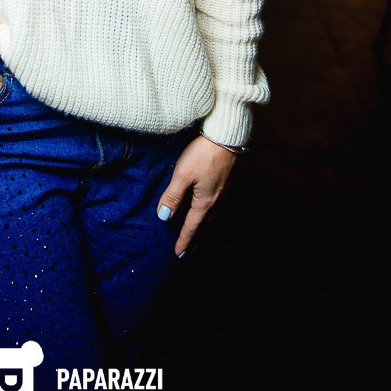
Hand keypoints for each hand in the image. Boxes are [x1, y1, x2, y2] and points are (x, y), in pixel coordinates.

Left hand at [157, 134, 238, 255]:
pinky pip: (215, 207)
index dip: (184, 240)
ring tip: (197, 236)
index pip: (192, 226)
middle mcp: (216, 201)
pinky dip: (208, 216)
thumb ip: (173, 196)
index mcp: (205, 202)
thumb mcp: (183, 174)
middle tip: (188, 252)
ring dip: (202, 228)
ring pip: (210, 217)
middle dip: (195, 239)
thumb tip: (164, 217)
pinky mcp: (224, 182)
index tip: (178, 254)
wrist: (226, 136)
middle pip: (204, 225)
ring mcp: (222, 192)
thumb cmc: (203, 154)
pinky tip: (206, 211)